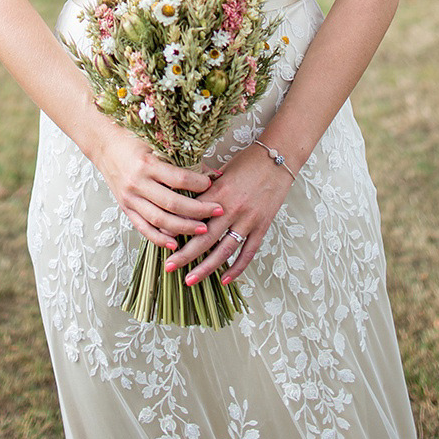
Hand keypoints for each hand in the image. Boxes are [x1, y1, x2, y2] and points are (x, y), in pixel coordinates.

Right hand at [95, 127, 224, 250]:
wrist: (104, 144)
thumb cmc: (132, 139)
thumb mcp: (157, 143)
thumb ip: (184, 158)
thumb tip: (214, 173)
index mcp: (146, 164)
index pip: (178, 178)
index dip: (198, 183)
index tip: (211, 184)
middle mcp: (137, 183)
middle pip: (172, 203)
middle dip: (198, 210)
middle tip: (218, 210)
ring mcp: (130, 198)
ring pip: (159, 220)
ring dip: (183, 227)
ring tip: (203, 229)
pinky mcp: (126, 208)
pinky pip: (143, 228)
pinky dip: (159, 239)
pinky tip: (175, 243)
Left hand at [162, 144, 293, 285]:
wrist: (278, 158)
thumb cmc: (248, 161)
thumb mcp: (221, 170)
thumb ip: (204, 187)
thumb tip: (182, 197)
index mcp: (218, 191)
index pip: (192, 214)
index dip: (176, 227)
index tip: (160, 238)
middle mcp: (232, 208)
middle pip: (205, 238)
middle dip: (185, 255)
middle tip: (169, 267)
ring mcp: (248, 220)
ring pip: (224, 250)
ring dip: (206, 268)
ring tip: (190, 280)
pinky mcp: (262, 226)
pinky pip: (248, 252)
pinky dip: (236, 268)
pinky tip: (224, 280)